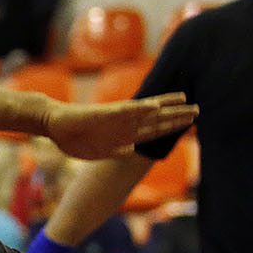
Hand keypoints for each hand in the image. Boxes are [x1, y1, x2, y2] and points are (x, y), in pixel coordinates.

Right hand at [44, 93, 197, 159]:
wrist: (54, 126)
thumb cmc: (73, 138)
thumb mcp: (99, 152)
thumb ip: (117, 151)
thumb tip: (132, 150)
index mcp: (124, 134)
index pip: (154, 130)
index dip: (171, 127)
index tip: (189, 124)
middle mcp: (125, 124)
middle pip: (157, 119)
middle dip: (177, 116)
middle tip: (198, 111)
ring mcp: (117, 117)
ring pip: (148, 112)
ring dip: (167, 107)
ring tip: (187, 101)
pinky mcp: (106, 113)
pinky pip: (128, 110)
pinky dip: (142, 107)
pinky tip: (157, 104)